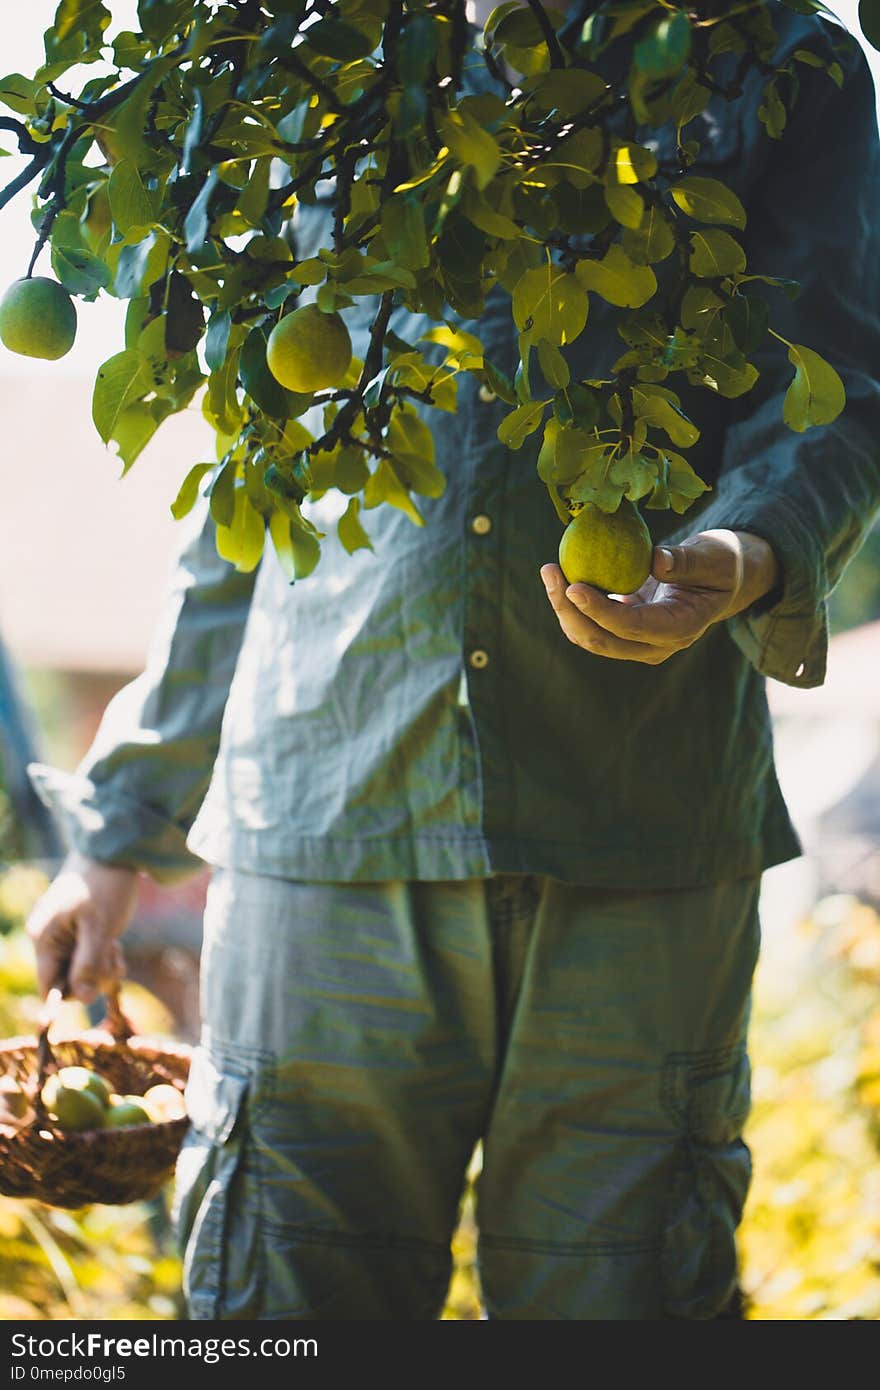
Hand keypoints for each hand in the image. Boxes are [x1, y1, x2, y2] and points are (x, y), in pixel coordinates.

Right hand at [26, 851, 138, 1002]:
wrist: (115, 851)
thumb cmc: (106, 886)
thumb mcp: (101, 928)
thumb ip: (89, 964)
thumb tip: (81, 997)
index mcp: (44, 938)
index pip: (48, 987)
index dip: (72, 994)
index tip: (98, 986)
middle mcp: (47, 938)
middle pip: (65, 980)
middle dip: (92, 978)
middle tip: (115, 960)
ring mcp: (62, 934)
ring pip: (79, 970)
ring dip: (101, 967)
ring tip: (116, 949)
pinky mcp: (77, 930)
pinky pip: (86, 956)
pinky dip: (102, 956)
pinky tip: (115, 944)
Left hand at [540, 528, 780, 665]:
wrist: (719, 582)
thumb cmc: (719, 564)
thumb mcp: (712, 557)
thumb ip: (686, 561)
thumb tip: (654, 561)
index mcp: (680, 628)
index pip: (632, 627)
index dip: (600, 611)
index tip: (573, 586)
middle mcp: (656, 645)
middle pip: (602, 640)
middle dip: (569, 610)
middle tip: (550, 571)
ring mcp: (638, 644)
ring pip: (590, 637)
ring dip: (564, 609)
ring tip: (549, 571)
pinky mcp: (624, 634)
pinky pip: (591, 626)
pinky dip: (572, 606)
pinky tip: (560, 577)